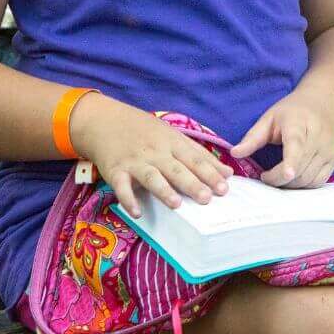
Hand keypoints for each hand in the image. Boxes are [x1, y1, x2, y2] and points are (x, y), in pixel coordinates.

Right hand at [72, 99, 233, 216]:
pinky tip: (137, 212)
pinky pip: (121, 186)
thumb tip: (227, 172)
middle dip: (192, 183)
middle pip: (176, 169)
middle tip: (207, 198)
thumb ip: (200, 155)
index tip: (225, 187)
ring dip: (163, 190)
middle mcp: (156, 152)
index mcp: (173, 143)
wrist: (105, 121)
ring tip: (177, 204)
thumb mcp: (174, 137)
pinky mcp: (115, 170)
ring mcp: (135, 161)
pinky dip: (128, 199)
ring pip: (152, 176)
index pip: (195, 159)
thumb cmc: (146, 132)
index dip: (210, 173)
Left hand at [231, 89, 333, 187]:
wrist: (326, 104)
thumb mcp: (270, 118)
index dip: (291, 161)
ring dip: (289, 184)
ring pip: (308, 178)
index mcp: (299, 123)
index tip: (287, 173)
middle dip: (277, 179)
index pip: (296, 144)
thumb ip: (253, 137)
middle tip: (265, 175)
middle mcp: (318, 137)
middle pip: (300, 168)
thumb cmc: (293, 112)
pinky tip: (293, 178)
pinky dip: (303, 185)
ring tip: (278, 175)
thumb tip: (234, 154)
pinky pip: (318, 181)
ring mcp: (329, 150)